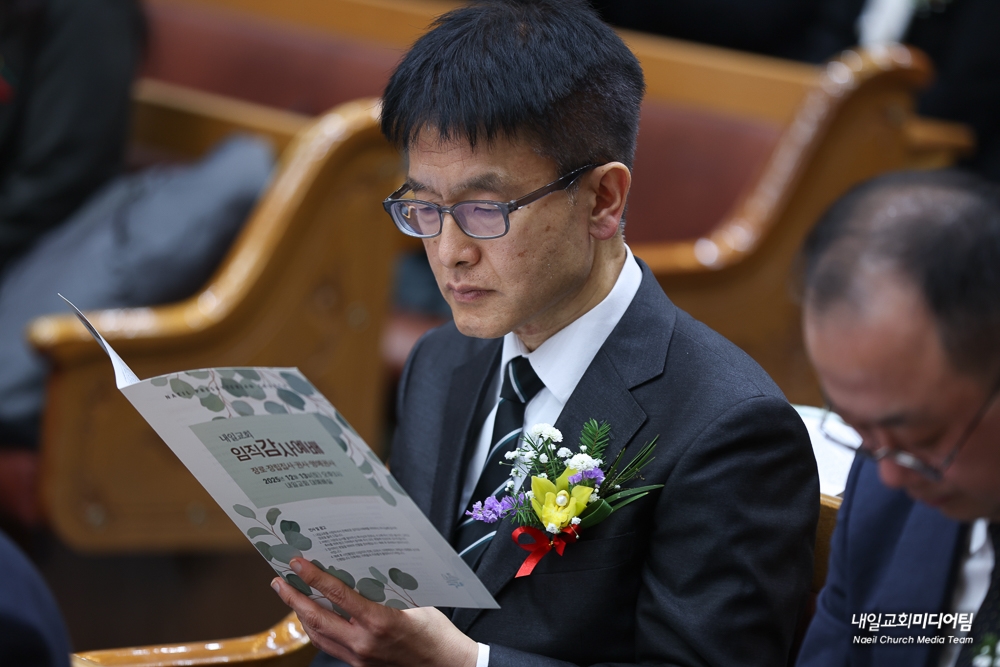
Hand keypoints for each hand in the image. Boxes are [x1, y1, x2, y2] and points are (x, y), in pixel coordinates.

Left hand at [271, 558, 479, 666]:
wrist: (448, 665)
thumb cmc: (436, 632)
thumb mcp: (413, 602)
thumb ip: (384, 590)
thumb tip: (360, 571)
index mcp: (379, 622)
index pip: (337, 596)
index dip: (314, 578)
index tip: (297, 564)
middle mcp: (364, 643)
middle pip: (317, 619)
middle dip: (294, 599)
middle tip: (279, 581)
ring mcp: (360, 658)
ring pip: (319, 637)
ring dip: (301, 616)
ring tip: (290, 597)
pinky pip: (330, 648)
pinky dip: (317, 631)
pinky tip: (313, 619)